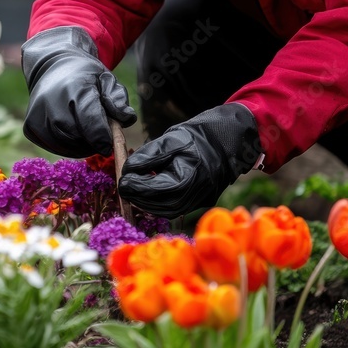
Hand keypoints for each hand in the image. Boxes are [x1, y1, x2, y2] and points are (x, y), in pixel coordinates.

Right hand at [21, 26, 136, 157]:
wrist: (53, 66)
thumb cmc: (84, 76)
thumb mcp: (107, 80)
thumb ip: (118, 99)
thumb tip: (126, 119)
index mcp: (75, 90)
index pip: (91, 125)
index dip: (104, 139)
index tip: (109, 144)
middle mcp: (52, 104)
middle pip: (79, 138)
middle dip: (92, 141)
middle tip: (98, 133)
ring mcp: (38, 117)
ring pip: (65, 146)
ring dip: (80, 145)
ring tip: (85, 131)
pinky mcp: (30, 128)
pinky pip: (53, 146)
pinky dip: (66, 145)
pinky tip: (71, 132)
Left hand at [118, 103, 262, 216]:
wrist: (226, 140)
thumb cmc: (197, 137)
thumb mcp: (170, 139)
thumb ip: (148, 156)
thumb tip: (127, 170)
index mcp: (190, 176)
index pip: (155, 189)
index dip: (135, 186)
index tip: (121, 180)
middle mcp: (197, 194)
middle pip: (160, 205)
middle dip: (138, 197)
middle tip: (124, 187)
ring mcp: (201, 201)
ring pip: (167, 211)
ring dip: (147, 203)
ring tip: (133, 189)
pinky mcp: (201, 202)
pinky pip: (176, 208)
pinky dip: (159, 203)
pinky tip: (149, 192)